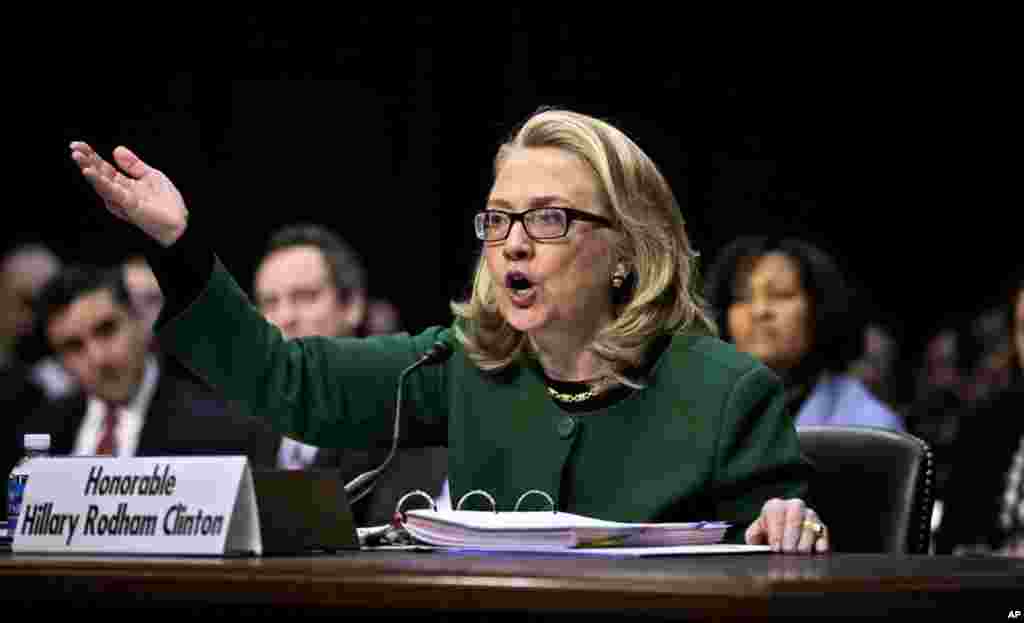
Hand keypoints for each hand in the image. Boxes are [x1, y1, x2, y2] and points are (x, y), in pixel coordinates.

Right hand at [69, 142, 188, 246]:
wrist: (180, 222)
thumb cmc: (166, 202)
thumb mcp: (150, 176)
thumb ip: (133, 165)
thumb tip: (116, 149)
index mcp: (123, 184)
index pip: (103, 168)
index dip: (91, 156)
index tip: (77, 144)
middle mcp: (118, 193)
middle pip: (98, 175)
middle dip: (85, 161)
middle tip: (73, 148)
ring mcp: (122, 200)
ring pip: (100, 183)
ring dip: (88, 169)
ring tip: (78, 157)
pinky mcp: (129, 205)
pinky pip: (112, 192)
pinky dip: (100, 181)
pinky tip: (90, 172)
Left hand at [745, 497, 828, 553]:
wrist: (782, 543)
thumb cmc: (767, 538)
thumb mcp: (756, 536)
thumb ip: (753, 537)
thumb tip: (755, 539)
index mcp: (775, 506)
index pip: (775, 512)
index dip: (776, 531)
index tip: (775, 547)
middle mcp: (794, 507)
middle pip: (794, 517)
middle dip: (790, 537)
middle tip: (787, 552)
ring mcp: (810, 516)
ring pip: (810, 524)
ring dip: (804, 541)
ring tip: (799, 554)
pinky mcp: (822, 527)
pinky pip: (824, 532)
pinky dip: (821, 542)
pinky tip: (817, 551)